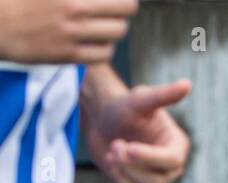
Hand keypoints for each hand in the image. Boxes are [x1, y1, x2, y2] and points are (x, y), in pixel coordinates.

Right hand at [0, 0, 135, 64]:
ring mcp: (71, 31)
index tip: (113, 1)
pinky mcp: (67, 54)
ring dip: (115, 28)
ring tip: (104, 26)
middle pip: (126, 7)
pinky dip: (105, 48)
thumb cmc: (21, 0)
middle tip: (114, 10)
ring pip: (118, 31)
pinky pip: (104, 54)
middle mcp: (73, 6)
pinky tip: (96, 43)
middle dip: (123, 8)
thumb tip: (100, 0)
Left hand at [85, 77, 191, 182]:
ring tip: (110, 155)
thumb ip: (163, 95)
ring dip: (121, 177)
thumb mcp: (140, 99)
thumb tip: (186, 84)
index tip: (122, 145)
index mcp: (177, 147)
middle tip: (114, 144)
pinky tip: (114, 171)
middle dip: (128, 166)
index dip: (146, 157)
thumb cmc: (122, 107)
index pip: (171, 163)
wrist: (102, 120)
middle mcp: (171, 169)